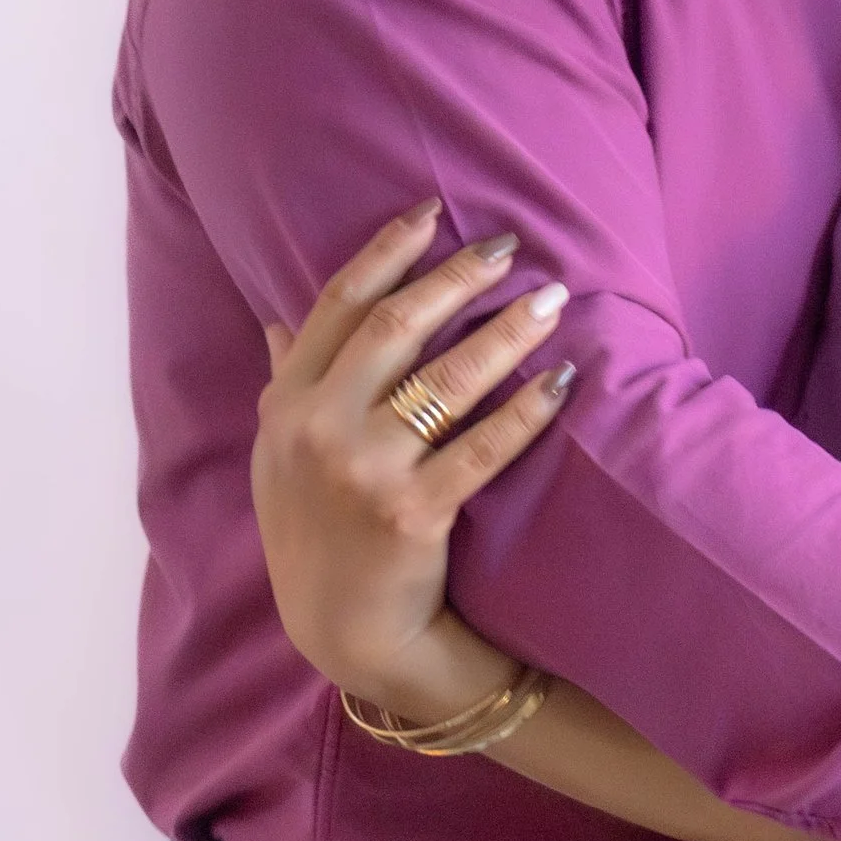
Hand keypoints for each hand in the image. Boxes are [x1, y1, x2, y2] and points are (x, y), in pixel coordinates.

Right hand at [251, 202, 575, 699]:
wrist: (342, 628)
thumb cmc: (316, 532)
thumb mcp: (279, 455)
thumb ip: (286, 381)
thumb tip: (278, 317)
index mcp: (285, 402)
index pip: (338, 304)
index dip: (388, 252)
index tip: (433, 212)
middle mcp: (316, 428)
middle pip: (397, 327)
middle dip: (457, 279)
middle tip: (509, 248)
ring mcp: (362, 470)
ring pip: (447, 379)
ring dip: (505, 332)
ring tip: (551, 301)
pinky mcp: (412, 512)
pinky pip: (484, 446)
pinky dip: (527, 408)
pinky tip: (561, 379)